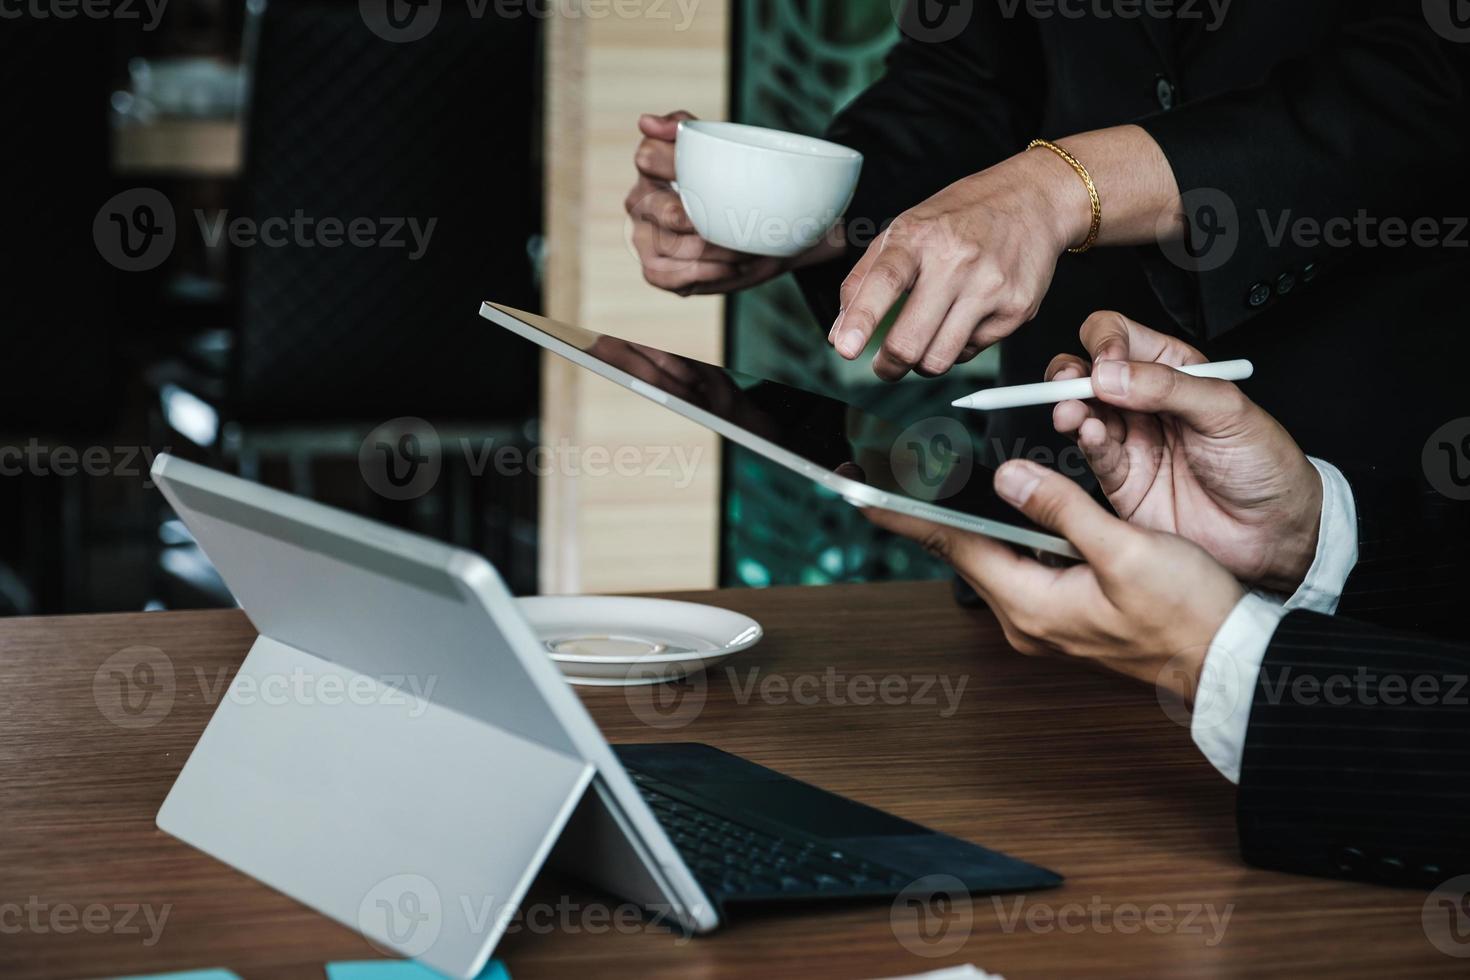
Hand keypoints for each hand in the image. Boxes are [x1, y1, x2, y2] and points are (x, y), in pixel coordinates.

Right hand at [625, 111, 789, 295]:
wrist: (766, 233)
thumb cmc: (738, 187)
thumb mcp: (722, 149)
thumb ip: (686, 128)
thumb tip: (645, 122)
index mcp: (652, 168)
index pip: (649, 157)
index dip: (677, 165)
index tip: (712, 176)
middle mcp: (641, 202)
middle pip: (663, 209)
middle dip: (702, 221)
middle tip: (735, 224)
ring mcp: (644, 237)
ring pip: (670, 245)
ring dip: (712, 250)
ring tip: (744, 249)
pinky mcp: (654, 268)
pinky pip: (665, 276)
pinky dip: (700, 273)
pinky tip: (727, 268)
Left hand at [827, 148, 1089, 379]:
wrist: (1034, 200)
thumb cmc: (960, 218)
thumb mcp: (903, 231)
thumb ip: (863, 280)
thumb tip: (838, 335)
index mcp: (919, 237)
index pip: (886, 281)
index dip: (862, 319)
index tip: (846, 348)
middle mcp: (956, 261)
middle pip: (911, 340)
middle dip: (888, 365)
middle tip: (884, 366)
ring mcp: (990, 287)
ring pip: (939, 359)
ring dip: (922, 362)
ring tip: (924, 341)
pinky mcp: (1017, 309)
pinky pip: (972, 352)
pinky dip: (959, 345)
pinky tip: (966, 316)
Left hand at [865, 460, 1244, 700]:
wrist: (1226, 661)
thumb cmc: (1188, 613)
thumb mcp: (1126, 550)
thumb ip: (1062, 510)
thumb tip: (1009, 478)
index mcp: (1030, 604)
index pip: (951, 545)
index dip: (902, 512)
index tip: (858, 487)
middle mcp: (1025, 617)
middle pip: (962, 550)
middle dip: (924, 509)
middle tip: (887, 469)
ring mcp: (1042, 619)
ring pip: (989, 556)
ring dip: (963, 519)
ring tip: (930, 480)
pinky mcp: (1062, 613)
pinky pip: (1017, 565)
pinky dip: (1001, 534)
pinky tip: (1002, 509)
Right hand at [1049, 311, 1321, 593]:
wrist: (1272, 533)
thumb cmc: (1265, 466)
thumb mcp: (1227, 410)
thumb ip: (1166, 387)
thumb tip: (1110, 374)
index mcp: (1174, 371)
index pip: (1121, 337)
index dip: (1106, 342)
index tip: (1108, 363)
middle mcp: (1146, 403)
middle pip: (1088, 372)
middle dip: (1071, 373)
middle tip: (1073, 384)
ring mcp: (1131, 441)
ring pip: (1081, 412)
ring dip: (1070, 409)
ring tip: (1072, 415)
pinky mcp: (1121, 480)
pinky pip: (1092, 454)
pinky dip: (1085, 443)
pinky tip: (1092, 437)